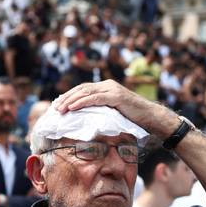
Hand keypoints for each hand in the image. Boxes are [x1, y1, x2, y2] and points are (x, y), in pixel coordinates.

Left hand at [53, 80, 177, 138]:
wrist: (151, 118)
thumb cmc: (133, 119)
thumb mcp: (113, 114)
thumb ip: (101, 112)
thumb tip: (85, 121)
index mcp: (106, 88)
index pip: (83, 90)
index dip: (69, 96)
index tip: (58, 104)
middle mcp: (108, 86)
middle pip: (82, 89)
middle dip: (66, 98)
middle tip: (55, 108)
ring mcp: (112, 89)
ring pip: (86, 92)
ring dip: (71, 100)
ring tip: (60, 108)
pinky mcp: (116, 96)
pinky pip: (95, 98)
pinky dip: (82, 102)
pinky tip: (72, 107)